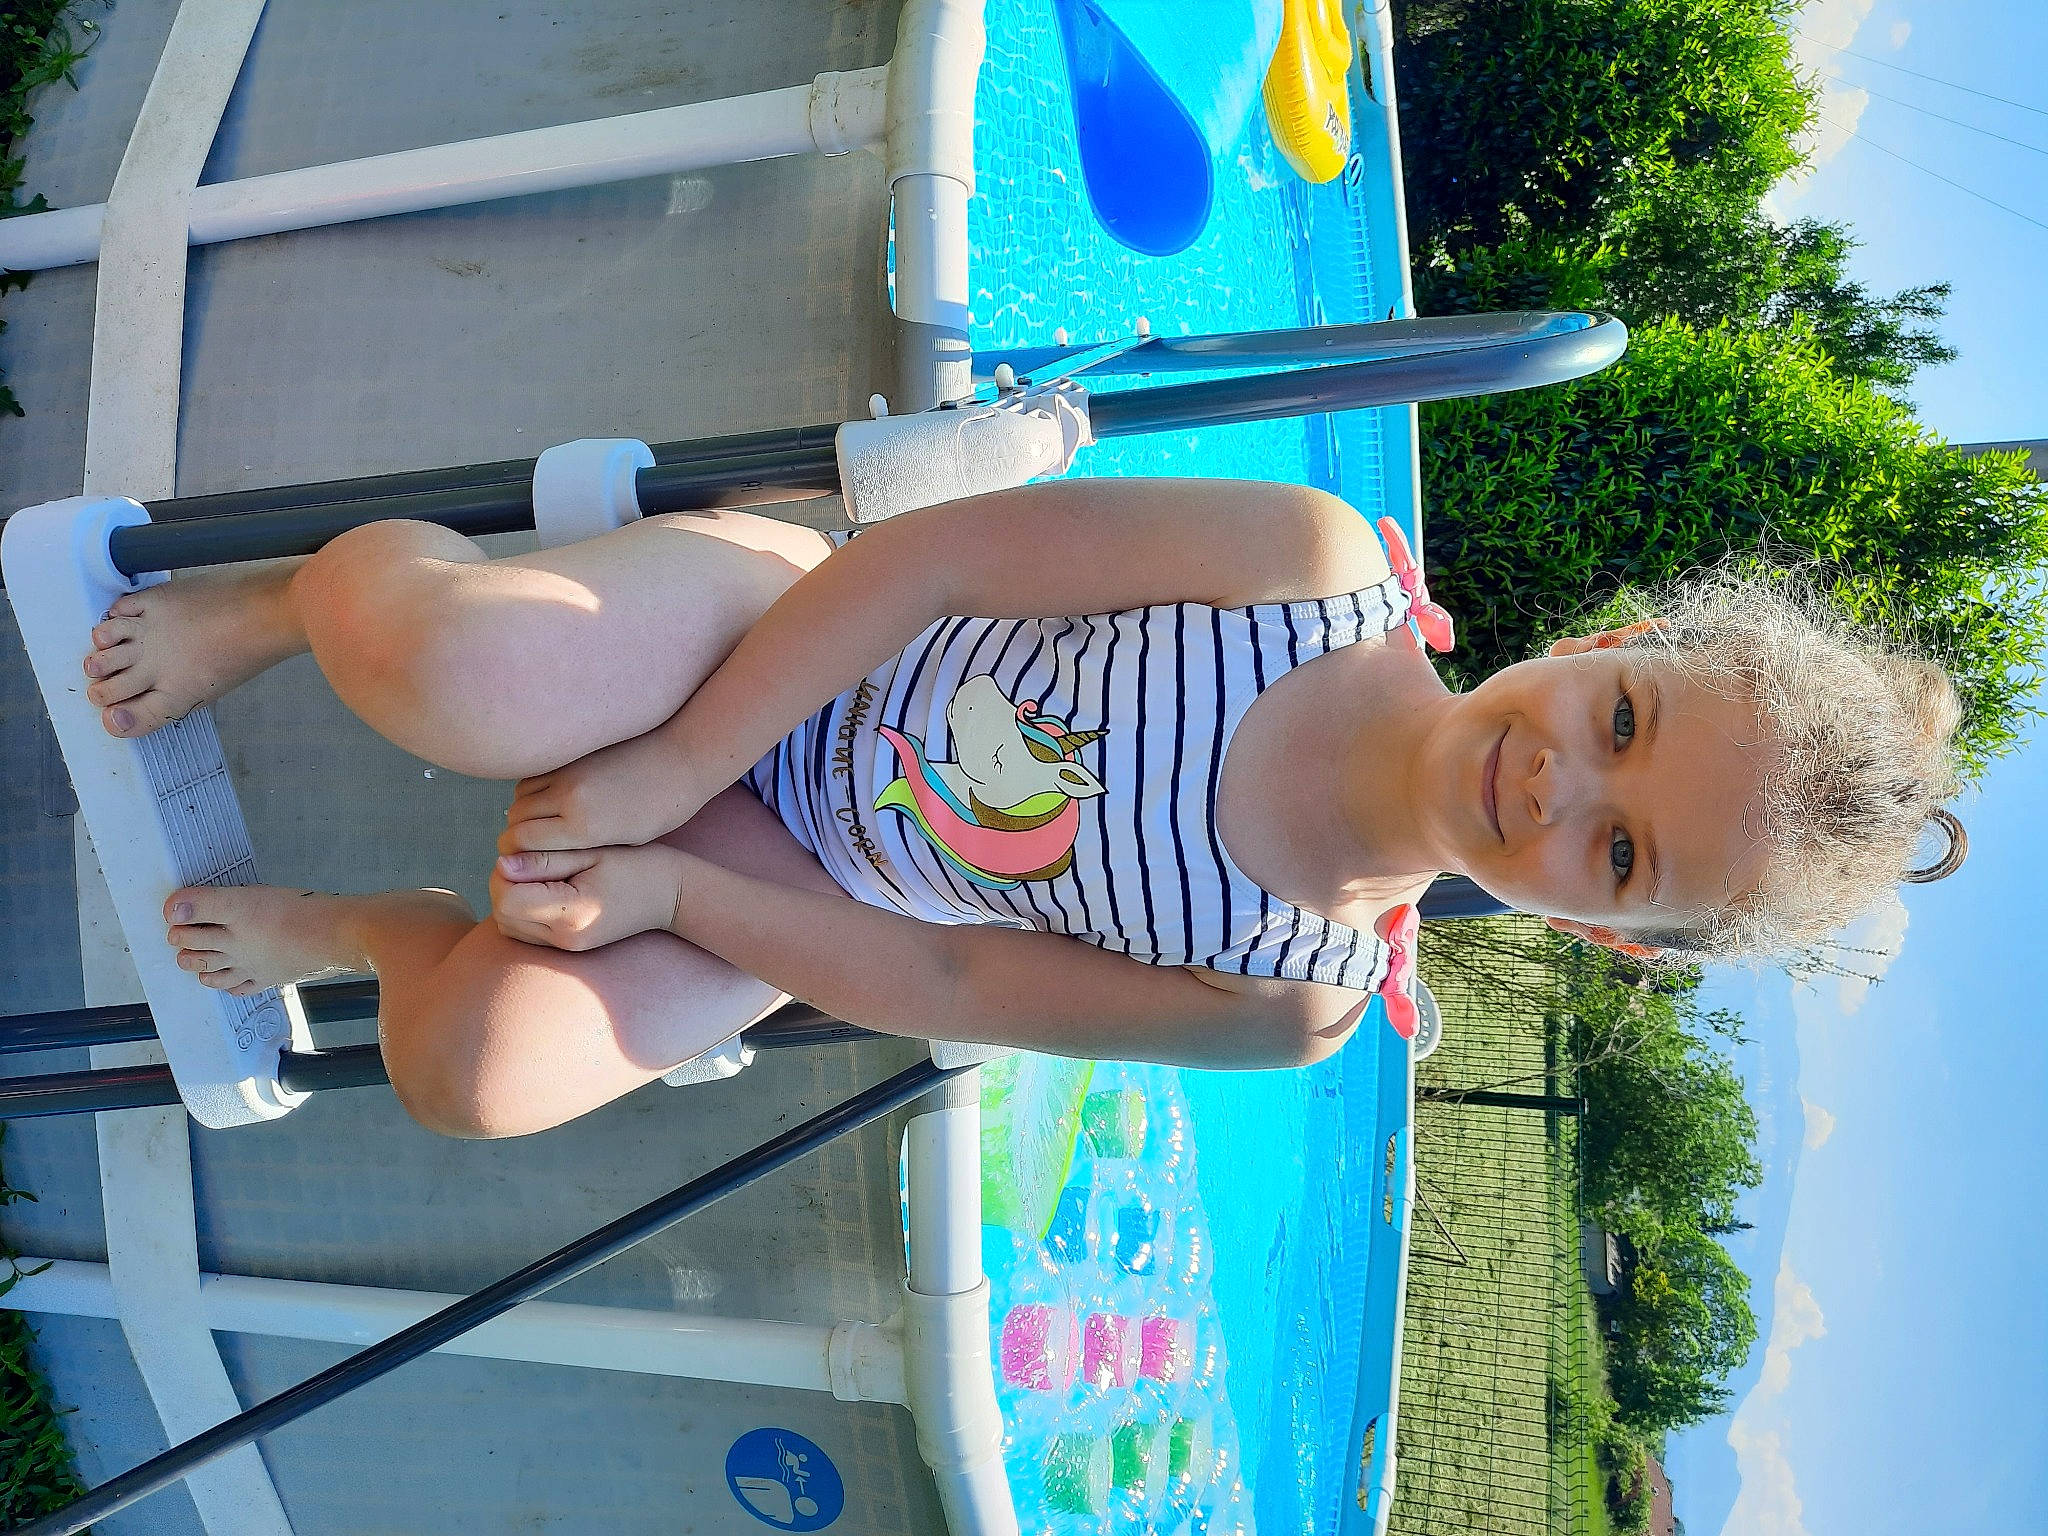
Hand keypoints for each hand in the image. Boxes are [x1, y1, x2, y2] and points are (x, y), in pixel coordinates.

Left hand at [490, 843, 687, 951]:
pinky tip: (540, 889)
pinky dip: (520, 910)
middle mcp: (566, 938)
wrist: (671, 895)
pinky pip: (523, 932)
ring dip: (508, 899)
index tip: (521, 853)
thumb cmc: (637, 865)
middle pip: (503, 916)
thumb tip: (502, 862)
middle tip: (523, 860)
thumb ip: (545, 859)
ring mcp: (567, 947)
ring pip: (508, 927)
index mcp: (573, 913)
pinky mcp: (568, 947)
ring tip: (533, 874)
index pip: (508, 900)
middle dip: (501, 885)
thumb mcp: (592, 852)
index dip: (504, 873)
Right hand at [500, 731, 698, 853]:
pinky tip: (545, 797)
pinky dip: (533, 788)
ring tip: (534, 820)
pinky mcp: (574, 752)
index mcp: (584, 827)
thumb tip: (545, 847)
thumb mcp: (625, 842)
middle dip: (514, 831)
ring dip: (522, 808)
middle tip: (520, 841)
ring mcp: (569, 771)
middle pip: (516, 816)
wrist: (682, 760)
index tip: (516, 857)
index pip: (523, 840)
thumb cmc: (662, 811)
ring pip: (521, 793)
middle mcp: (570, 797)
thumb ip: (582, 845)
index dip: (514, 851)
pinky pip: (537, 773)